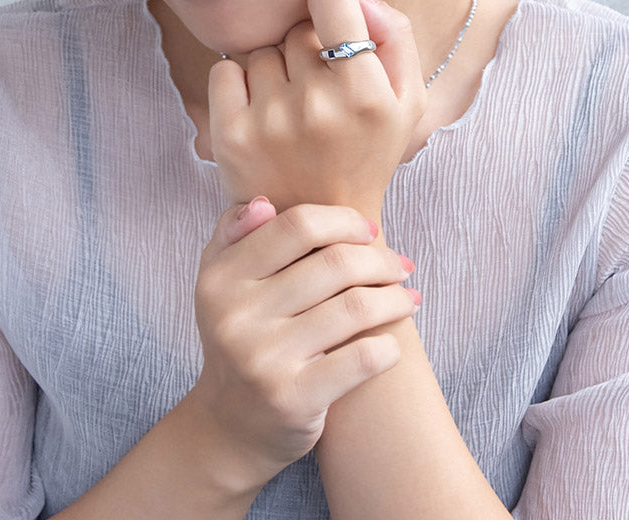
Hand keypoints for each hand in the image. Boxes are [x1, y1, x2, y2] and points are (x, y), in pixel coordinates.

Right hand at [191, 201, 419, 487]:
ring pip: (355, 308)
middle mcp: (236, 316)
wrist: (229, 427)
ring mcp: (264, 359)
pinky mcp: (293, 399)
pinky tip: (393, 344)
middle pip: (334, 264)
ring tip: (408, 297)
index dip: (343, 221)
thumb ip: (236, 232)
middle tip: (400, 265)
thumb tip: (265, 202)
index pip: (297, 226)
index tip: (369, 230)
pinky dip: (389, 347)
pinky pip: (361, 359)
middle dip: (380, 260)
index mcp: (221, 277)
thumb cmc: (239, 336)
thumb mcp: (221, 281)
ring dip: (394, 298)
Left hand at [208, 0, 426, 217]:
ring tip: (293, 105)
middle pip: (296, 29)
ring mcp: (269, 122)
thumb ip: (393, 30)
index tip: (335, 24)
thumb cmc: (368, 148)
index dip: (332, 3)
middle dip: (307, 45)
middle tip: (319, 84)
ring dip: (275, 68)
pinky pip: (224, 70)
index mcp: (366, 95)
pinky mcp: (230, 136)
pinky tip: (262, 110)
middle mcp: (317, 107)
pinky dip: (239, 82)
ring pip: (261, 51)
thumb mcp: (406, 96)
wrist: (321, 221)